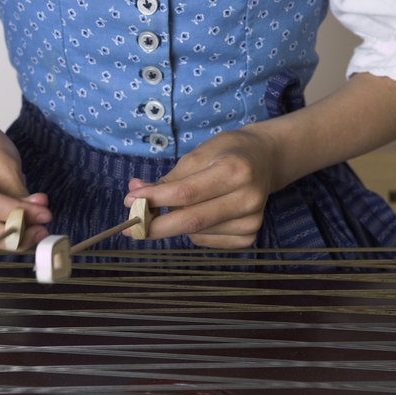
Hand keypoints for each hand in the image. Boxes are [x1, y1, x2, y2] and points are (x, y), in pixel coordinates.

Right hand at [0, 122, 51, 249]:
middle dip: (20, 231)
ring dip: (16, 235)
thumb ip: (18, 192)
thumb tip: (35, 217)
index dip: (18, 214)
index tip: (44, 215)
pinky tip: (21, 222)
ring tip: (37, 220)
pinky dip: (7, 234)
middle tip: (45, 223)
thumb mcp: (5, 160)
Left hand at [123, 128, 275, 247]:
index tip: (130, 202)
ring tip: (185, 205)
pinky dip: (194, 232)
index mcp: (235, 170)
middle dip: (156, 226)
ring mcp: (251, 220)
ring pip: (196, 233)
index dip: (155, 200)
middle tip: (132, 228)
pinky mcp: (250, 236)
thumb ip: (168, 178)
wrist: (265, 160)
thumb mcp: (198, 155)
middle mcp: (247, 198)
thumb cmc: (227, 153)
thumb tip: (134, 193)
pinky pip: (207, 241)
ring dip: (176, 224)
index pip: (186, 193)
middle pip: (191, 220)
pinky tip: (204, 214)